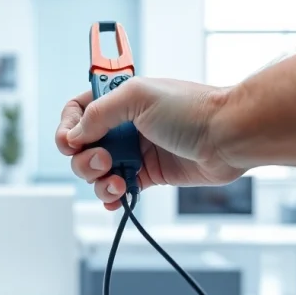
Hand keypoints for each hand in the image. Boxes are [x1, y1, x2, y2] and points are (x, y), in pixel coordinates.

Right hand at [55, 78, 246, 209]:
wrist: (227, 137)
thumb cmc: (191, 110)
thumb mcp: (137, 97)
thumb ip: (99, 113)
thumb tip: (76, 135)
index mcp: (119, 98)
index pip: (77, 111)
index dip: (68, 126)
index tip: (71, 141)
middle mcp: (124, 124)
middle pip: (82, 146)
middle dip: (84, 158)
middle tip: (103, 160)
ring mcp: (136, 150)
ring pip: (97, 171)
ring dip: (98, 180)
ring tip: (116, 181)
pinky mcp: (149, 174)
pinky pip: (118, 188)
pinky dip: (111, 196)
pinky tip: (116, 198)